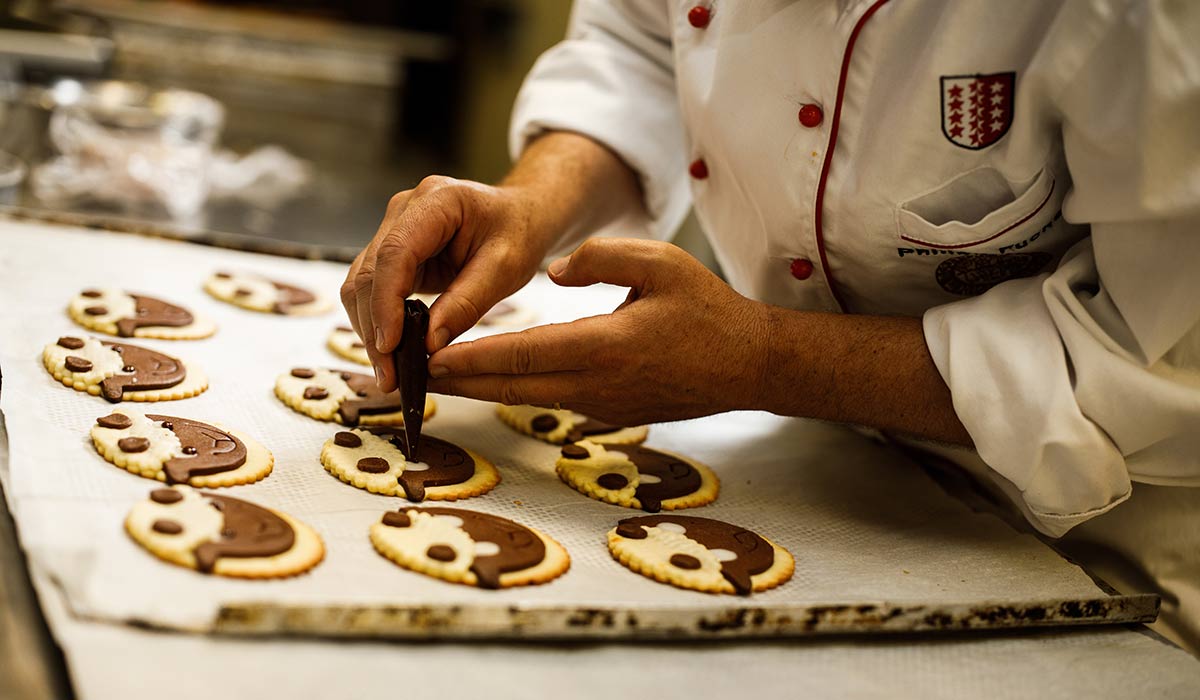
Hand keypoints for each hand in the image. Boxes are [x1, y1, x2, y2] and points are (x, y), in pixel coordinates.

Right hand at [340, 176, 548, 391]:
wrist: (519, 214)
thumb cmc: (518, 232)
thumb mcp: (506, 268)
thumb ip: (467, 303)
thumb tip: (429, 344)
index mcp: (436, 201)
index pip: (395, 253)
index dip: (386, 303)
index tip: (390, 346)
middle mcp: (404, 210)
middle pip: (369, 272)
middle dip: (374, 328)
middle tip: (390, 377)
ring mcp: (393, 229)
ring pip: (362, 284)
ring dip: (370, 330)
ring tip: (390, 373)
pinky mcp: (393, 253)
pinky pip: (373, 290)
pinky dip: (379, 322)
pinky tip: (393, 353)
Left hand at [426, 239, 770, 425]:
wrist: (749, 365)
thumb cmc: (709, 310)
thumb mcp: (662, 262)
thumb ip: (602, 257)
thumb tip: (553, 270)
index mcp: (607, 345)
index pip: (524, 353)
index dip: (472, 356)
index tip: (431, 355)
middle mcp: (598, 384)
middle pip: (512, 386)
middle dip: (459, 382)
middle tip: (413, 374)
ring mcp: (603, 406)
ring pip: (528, 397)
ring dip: (482, 388)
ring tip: (439, 377)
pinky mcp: (609, 412)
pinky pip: (552, 400)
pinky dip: (516, 390)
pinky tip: (494, 379)